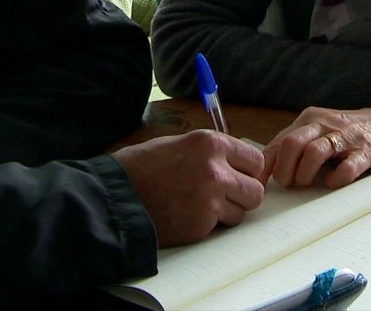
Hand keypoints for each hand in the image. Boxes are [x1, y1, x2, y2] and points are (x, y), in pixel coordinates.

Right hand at [112, 130, 265, 246]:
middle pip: (256, 189)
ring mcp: (210, 200)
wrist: (115, 196)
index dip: (246, 170)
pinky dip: (209, 225)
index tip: (237, 175)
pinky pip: (220, 227)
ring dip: (227, 212)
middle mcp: (215, 170)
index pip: (255, 159)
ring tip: (201, 205)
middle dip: (242, 194)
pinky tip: (187, 215)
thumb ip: (210, 152)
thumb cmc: (141, 167)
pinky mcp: (201, 225)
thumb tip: (236, 162)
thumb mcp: (178, 144)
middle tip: (222, 195)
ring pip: (242, 211)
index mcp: (210, 143)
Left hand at [261, 107, 370, 188]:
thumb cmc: (347, 135)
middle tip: (288, 184)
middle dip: (285, 169)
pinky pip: (348, 166)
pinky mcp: (367, 151)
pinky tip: (332, 182)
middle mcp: (324, 124)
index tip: (258, 185)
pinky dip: (336, 178)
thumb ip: (295, 147)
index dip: (265, 167)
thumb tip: (268, 172)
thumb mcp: (318, 134)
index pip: (278, 143)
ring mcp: (346, 137)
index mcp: (308, 120)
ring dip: (305, 173)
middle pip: (292, 144)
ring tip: (307, 184)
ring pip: (315, 151)